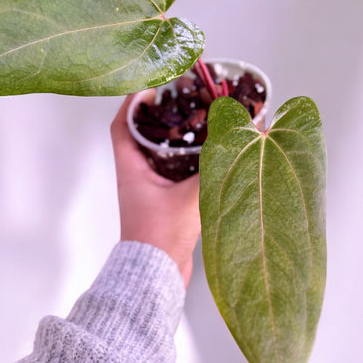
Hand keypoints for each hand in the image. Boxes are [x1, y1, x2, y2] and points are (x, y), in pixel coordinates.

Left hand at [111, 93, 200, 287]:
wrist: (156, 276)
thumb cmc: (161, 236)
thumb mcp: (190, 197)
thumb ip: (215, 168)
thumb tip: (241, 142)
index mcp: (131, 169)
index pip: (122, 125)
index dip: (133, 102)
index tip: (152, 86)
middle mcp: (136, 177)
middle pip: (142, 137)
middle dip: (161, 118)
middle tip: (183, 103)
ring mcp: (149, 192)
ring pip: (160, 157)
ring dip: (176, 141)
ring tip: (199, 125)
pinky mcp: (164, 206)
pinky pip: (173, 176)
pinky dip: (187, 164)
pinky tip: (207, 160)